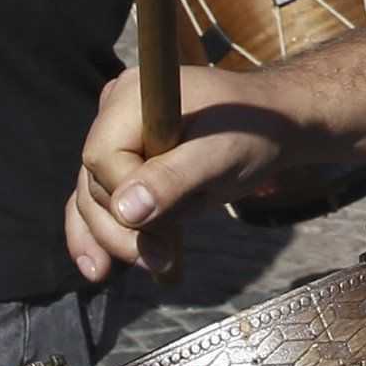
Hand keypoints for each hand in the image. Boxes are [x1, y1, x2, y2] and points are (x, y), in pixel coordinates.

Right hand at [66, 62, 289, 282]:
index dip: (126, 199)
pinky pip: (97, 202)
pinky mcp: (122, 164)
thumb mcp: (220, 155)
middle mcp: (114, 113)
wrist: (272, 128)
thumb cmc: (253, 132)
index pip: (103, 159)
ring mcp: (116, 139)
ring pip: (92, 199)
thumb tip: (126, 210)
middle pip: (96, 185)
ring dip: (116, 239)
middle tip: (161, 260)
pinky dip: (99, 234)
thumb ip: (173, 179)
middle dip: (125, 229)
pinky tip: (99, 269)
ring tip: (151, 267)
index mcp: (132, 97)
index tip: (163, 230)